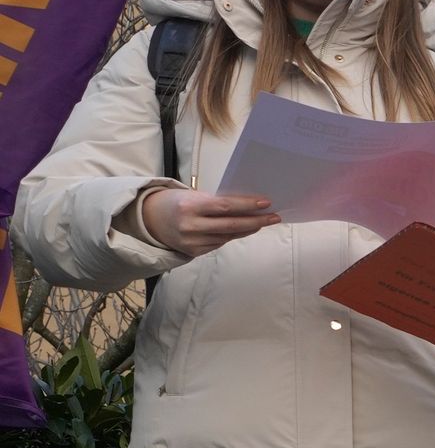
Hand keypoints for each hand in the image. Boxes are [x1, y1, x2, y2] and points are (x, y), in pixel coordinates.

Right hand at [140, 187, 276, 254]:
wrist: (149, 219)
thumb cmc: (176, 202)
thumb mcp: (192, 195)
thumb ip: (216, 202)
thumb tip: (247, 205)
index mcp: (189, 206)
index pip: (225, 206)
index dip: (247, 205)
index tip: (266, 203)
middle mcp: (191, 226)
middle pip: (232, 225)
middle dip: (256, 221)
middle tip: (274, 217)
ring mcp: (192, 241)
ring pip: (228, 236)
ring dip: (248, 229)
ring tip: (262, 221)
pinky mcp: (194, 252)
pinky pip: (220, 243)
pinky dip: (232, 235)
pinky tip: (242, 229)